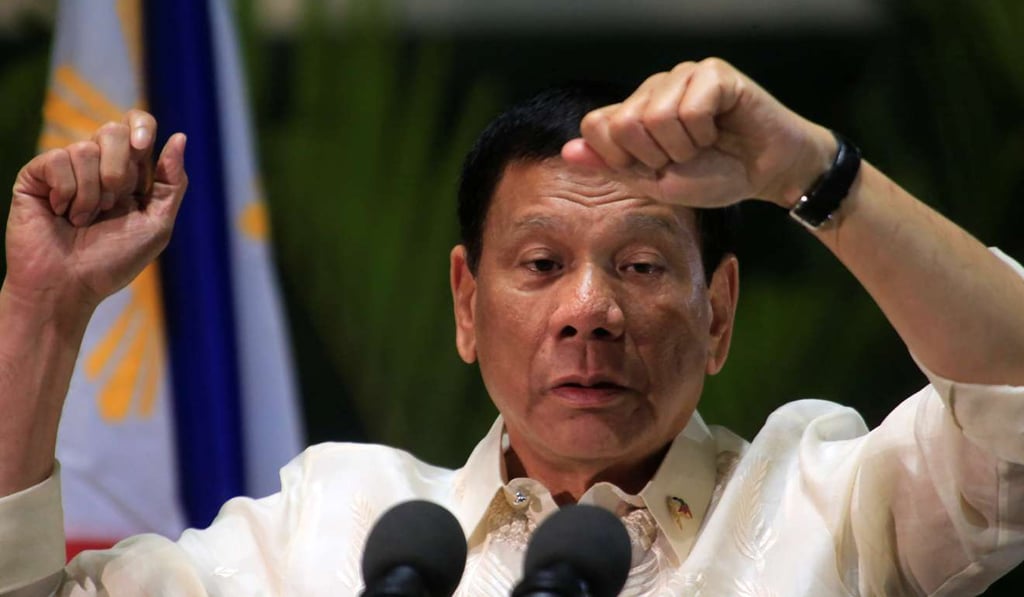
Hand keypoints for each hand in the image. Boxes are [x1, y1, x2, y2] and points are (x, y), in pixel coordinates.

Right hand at [4, 110, 186, 311]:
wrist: (69, 286)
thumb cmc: (112, 261)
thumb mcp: (157, 225)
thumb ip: (172, 183)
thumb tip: (180, 138)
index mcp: (131, 173)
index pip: (138, 126)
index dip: (142, 126)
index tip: (143, 146)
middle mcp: (98, 165)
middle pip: (113, 131)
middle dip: (119, 172)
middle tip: (112, 205)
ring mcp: (66, 168)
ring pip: (85, 148)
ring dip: (92, 194)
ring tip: (83, 220)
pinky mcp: (36, 174)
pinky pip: (57, 159)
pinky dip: (66, 192)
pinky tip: (60, 212)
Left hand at [562, 58, 835, 208]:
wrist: (766, 175)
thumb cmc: (714, 177)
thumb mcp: (655, 183)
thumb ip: (612, 167)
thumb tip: (567, 151)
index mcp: (634, 113)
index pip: (595, 125)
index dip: (621, 159)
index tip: (653, 168)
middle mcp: (653, 89)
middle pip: (623, 123)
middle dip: (655, 156)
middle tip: (684, 157)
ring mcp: (682, 76)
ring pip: (656, 116)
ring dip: (684, 146)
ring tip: (704, 144)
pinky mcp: (713, 72)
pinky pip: (690, 108)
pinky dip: (705, 132)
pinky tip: (720, 129)